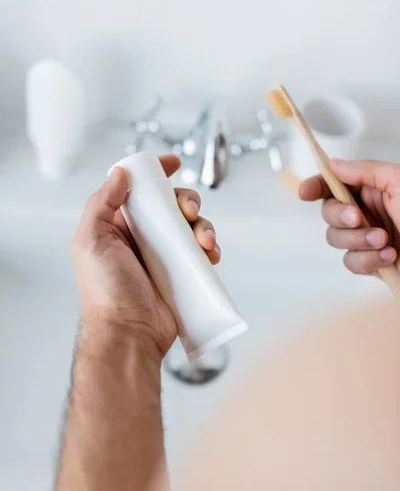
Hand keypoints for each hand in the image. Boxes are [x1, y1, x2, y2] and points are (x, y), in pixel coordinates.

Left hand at [72, 155, 220, 360]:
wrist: (129, 333)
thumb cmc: (105, 291)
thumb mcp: (91, 241)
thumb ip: (101, 203)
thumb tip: (119, 173)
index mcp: (119, 224)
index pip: (139, 189)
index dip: (156, 172)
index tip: (172, 163)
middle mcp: (143, 236)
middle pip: (172, 203)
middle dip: (187, 200)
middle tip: (189, 211)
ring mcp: (165, 254)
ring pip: (192, 225)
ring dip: (204, 225)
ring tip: (205, 242)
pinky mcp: (183, 271)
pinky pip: (203, 251)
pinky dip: (211, 247)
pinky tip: (211, 254)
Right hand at [299, 159, 399, 276]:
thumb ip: (364, 171)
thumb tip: (334, 165)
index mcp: (373, 188)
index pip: (334, 184)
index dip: (316, 186)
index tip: (305, 193)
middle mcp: (368, 212)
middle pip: (329, 213)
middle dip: (339, 217)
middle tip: (357, 219)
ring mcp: (368, 238)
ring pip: (336, 240)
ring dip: (357, 240)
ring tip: (384, 240)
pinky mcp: (373, 262)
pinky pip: (352, 262)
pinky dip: (367, 260)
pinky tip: (389, 256)